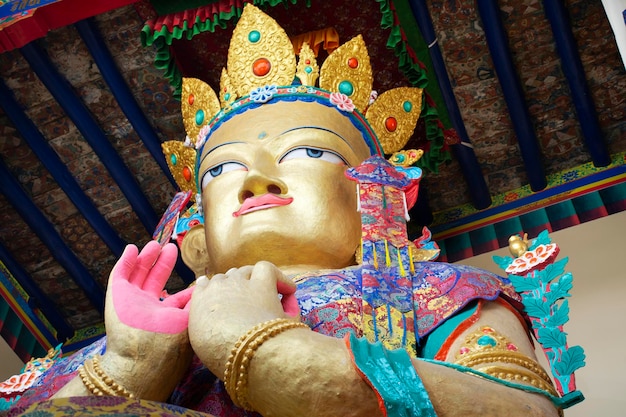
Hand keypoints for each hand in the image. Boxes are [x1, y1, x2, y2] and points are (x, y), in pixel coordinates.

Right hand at [101, 241, 193, 400]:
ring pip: (139, 274)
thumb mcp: (189, 321)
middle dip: (163, 264)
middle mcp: (147, 309)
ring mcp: (130, 303)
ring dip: (146, 258)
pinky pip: (120, 275)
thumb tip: (208, 287)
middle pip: (155, 281)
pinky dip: (126, 261)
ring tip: (154, 244)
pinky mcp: (116, 296)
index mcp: (164, 318)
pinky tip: (132, 249)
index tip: (194, 276)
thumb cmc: (169, 346)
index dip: (184, 287)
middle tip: (171, 248)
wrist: (140, 363)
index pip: (174, 297)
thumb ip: (195, 303)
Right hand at [188, 261, 298, 375]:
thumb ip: (207, 327)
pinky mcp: (261, 282)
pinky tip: (288, 291)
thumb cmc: (222, 355)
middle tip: (247, 301)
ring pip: (245, 271)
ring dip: (254, 280)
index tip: (223, 297)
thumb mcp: (202, 344)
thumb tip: (218, 323)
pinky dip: (280, 279)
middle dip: (235, 285)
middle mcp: (218, 287)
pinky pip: (268, 269)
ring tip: (266, 296)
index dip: (216, 290)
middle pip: (226, 278)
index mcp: (200, 302)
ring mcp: (239, 282)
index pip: (205, 285)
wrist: (242, 350)